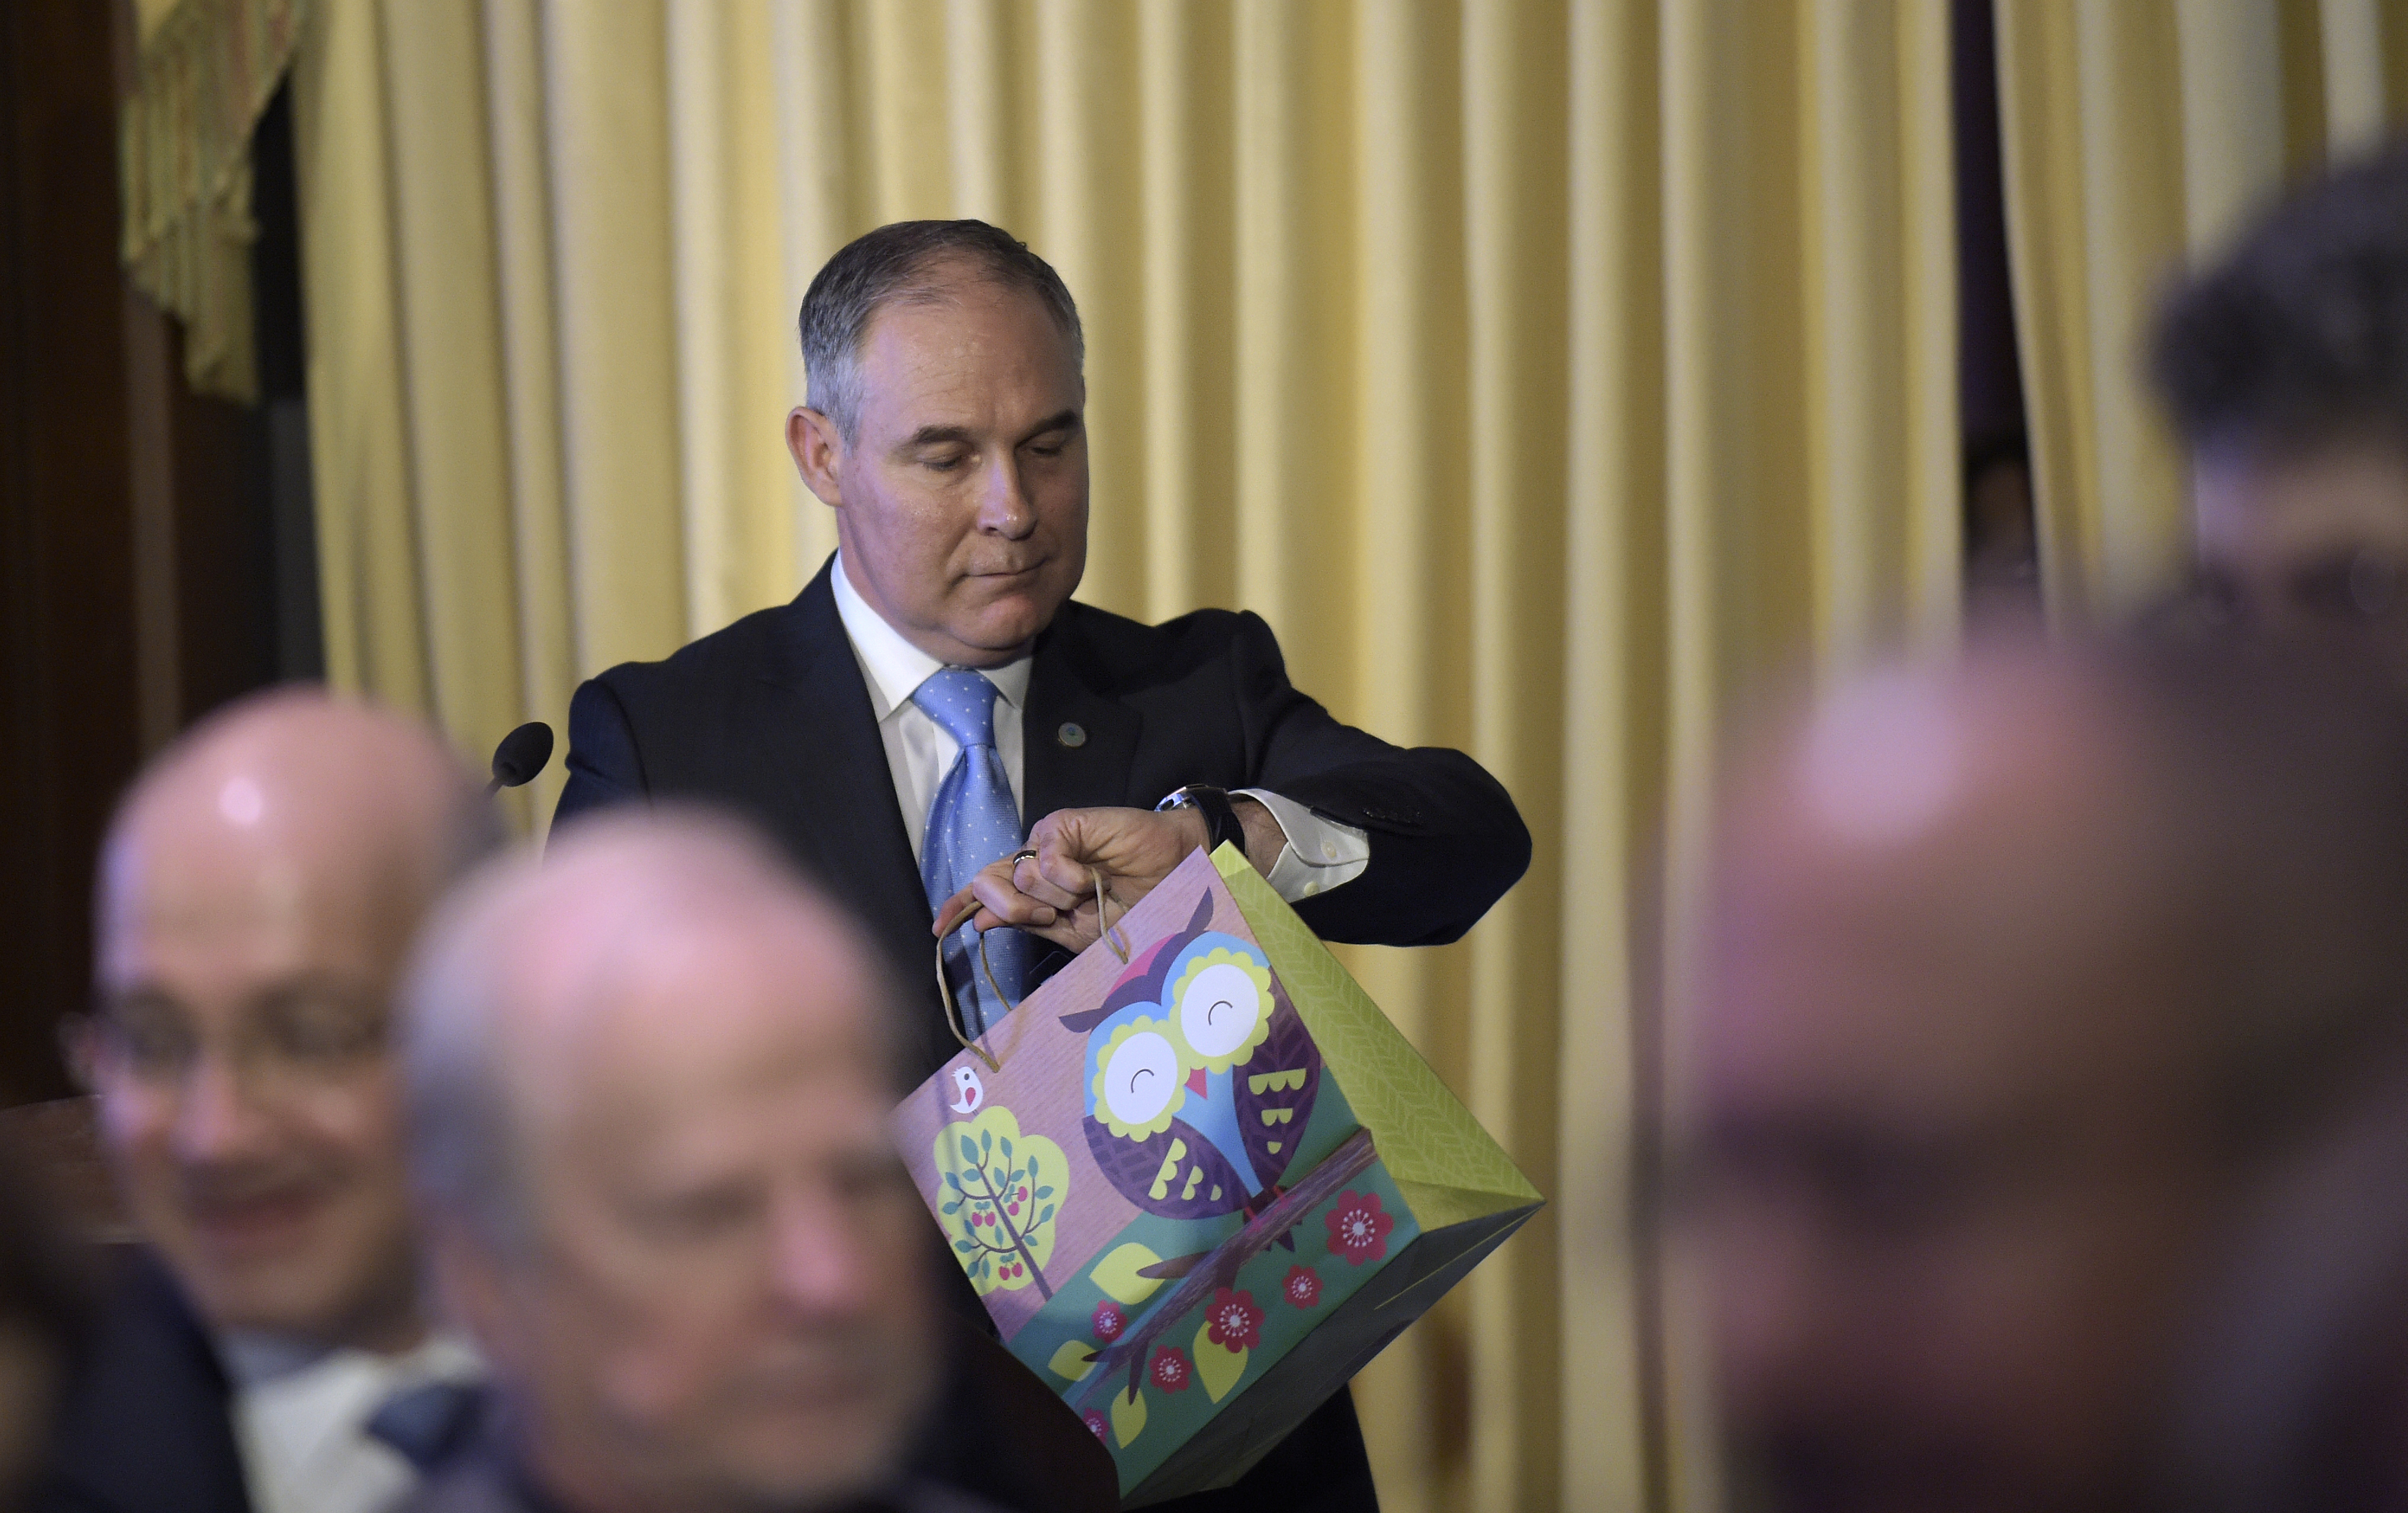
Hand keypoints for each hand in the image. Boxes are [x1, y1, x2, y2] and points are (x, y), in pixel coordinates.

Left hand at [931, 800, 1283, 953]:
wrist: (1175, 876)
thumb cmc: (1133, 904)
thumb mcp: (1079, 930)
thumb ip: (1030, 923)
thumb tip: (979, 919)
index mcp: (1033, 889)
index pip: (984, 893)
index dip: (958, 905)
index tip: (938, 927)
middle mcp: (1034, 861)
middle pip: (989, 884)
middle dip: (1015, 910)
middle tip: (1052, 914)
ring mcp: (1047, 840)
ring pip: (1019, 876)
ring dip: (1054, 897)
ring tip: (1088, 892)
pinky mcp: (1065, 823)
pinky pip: (1043, 856)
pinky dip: (1066, 876)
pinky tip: (1089, 879)